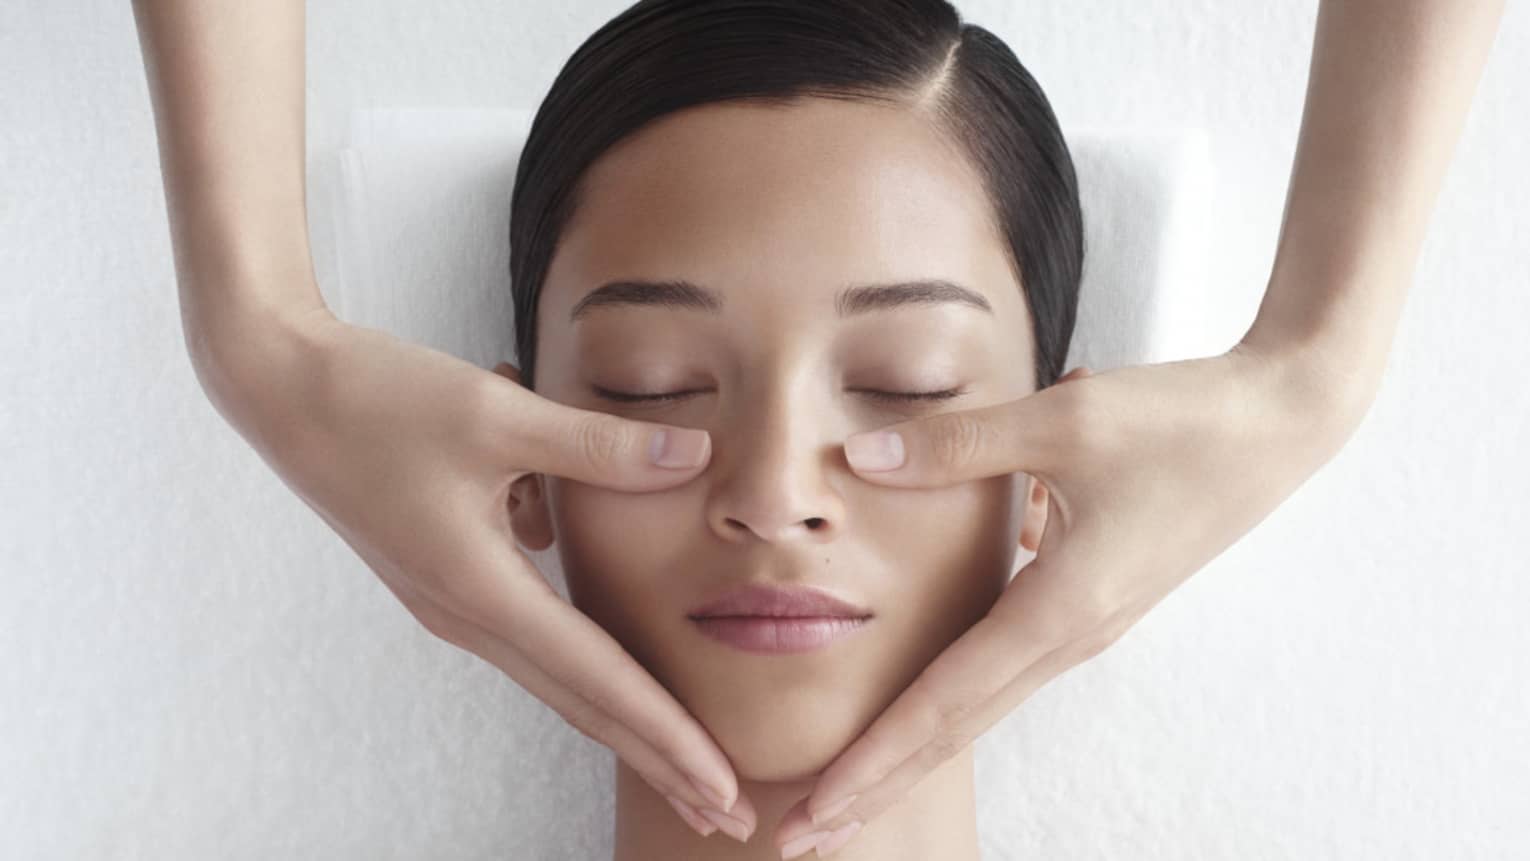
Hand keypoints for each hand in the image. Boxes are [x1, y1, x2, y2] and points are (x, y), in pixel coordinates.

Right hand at [193, 306, 755, 841]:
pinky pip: (531, 624)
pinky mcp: (445, 579)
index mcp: (480, 590)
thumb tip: (694, 456)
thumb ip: (601, 446)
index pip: (597, 681)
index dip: (668, 736)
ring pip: (558, 674)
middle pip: (582, 704)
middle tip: (728, 816)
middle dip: (659, 760)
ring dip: (625, 714)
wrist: (280, 386)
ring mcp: (450, 604)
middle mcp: (465, 616)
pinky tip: (596, 596)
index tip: (723, 789)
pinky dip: (582, 641)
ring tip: (686, 756)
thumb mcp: (499, 414)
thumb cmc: (380, 396)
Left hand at [773, 342, 1364, 855]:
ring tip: (843, 782)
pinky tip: (913, 694)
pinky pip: (1001, 658)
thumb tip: (860, 457)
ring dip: (906, 743)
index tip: (815, 809)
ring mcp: (1082, 625)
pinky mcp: (1088, 600)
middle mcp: (1069, 636)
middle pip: (953, 727)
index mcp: (1061, 612)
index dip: (872, 759)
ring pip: (976, 700)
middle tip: (802, 835)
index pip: (944, 703)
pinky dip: (948, 689)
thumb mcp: (1064, 422)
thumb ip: (955, 445)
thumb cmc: (1182, 422)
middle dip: (875, 782)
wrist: (1280, 422)